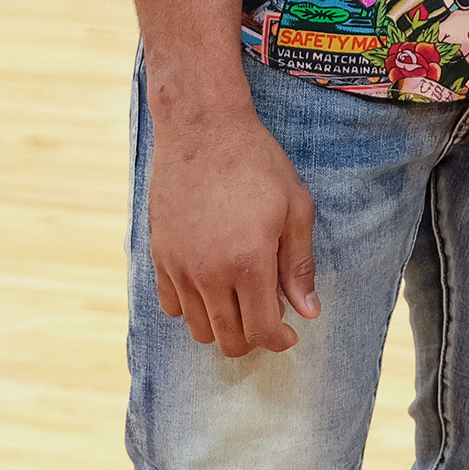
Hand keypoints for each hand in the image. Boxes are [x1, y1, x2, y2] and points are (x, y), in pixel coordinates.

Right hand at [145, 99, 319, 357]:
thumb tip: (309, 312)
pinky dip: (193, 308)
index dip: (280, 340)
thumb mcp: (295, 208)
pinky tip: (211, 287)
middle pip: (229, 339)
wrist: (203, 128)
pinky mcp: (159, 256)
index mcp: (249, 262)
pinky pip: (172, 306)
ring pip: (198, 329)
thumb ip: (299, 265)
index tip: (290, 332)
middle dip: (254, 339)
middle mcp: (209, 273)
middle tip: (268, 318)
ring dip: (223, 326)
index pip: (262, 330)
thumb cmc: (257, 163)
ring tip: (241, 301)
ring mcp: (179, 267)